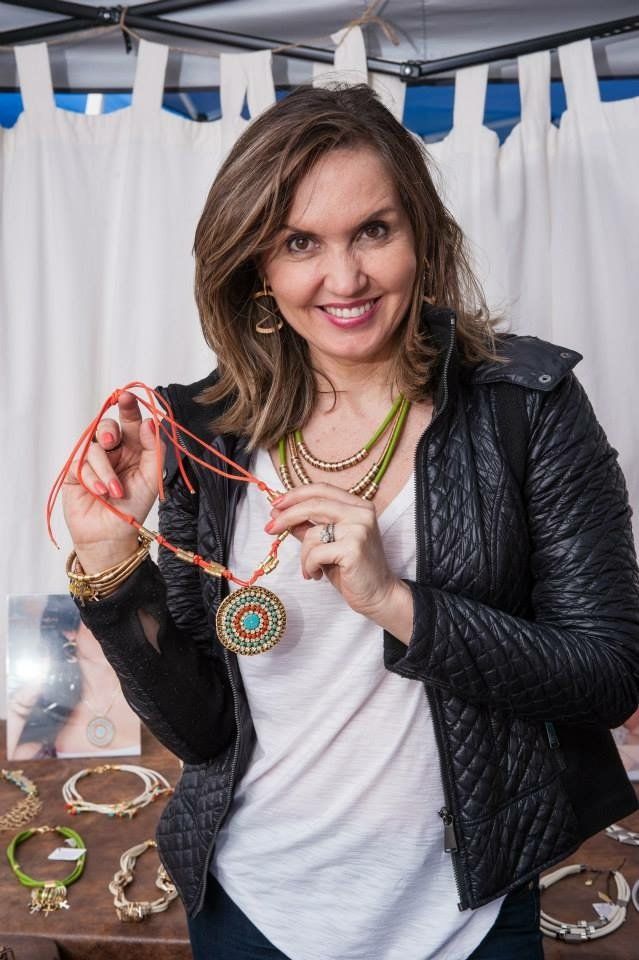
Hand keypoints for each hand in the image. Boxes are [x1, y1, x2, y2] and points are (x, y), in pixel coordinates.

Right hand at [61, 391, 163, 571]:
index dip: (129, 408)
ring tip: (114, 490)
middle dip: (109, 429)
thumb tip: (150, 422)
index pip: (132, 422)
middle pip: (107, 426)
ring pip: (94, 446)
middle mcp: (113, 451)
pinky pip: (80, 462)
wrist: (111, 537)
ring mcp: (93, 460)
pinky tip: (100, 492)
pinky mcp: (75, 472)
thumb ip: (154, 449)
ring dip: (104, 469)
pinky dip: (92, 477)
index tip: (127, 396)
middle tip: (113, 439)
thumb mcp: (151, 478)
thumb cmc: (133, 508)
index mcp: (134, 449)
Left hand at [266, 483, 412, 638]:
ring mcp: (359, 529)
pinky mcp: (353, 548)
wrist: (379, 595)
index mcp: (358, 505)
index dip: (295, 494)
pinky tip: (316, 575)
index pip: (321, 490)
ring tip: (310, 569)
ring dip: (303, 555)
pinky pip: (315, 553)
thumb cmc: (352, 570)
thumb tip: (278, 514)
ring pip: (312, 533)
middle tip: (269, 528)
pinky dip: (309, 566)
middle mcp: (361, 512)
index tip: (276, 505)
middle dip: (287, 516)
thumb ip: (307, 527)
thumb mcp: (327, 544)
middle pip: (313, 504)